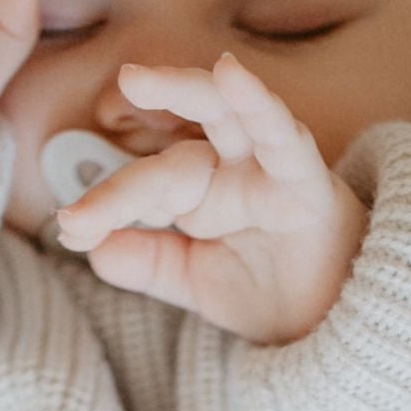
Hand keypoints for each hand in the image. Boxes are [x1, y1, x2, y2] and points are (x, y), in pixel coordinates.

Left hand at [52, 53, 371, 345]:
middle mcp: (235, 172)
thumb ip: (147, 263)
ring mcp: (271, 174)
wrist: (338, 334)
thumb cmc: (272, 294)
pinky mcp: (308, 185)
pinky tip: (232, 76)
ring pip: (229, 117)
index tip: (71, 229)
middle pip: (183, 136)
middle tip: (116, 83)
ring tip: (138, 76)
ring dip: (188, 89)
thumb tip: (94, 250)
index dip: (109, 201)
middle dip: (149, 111)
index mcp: (203, 191)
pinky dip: (259, 106)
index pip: (149, 183)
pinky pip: (283, 140)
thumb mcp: (195, 281)